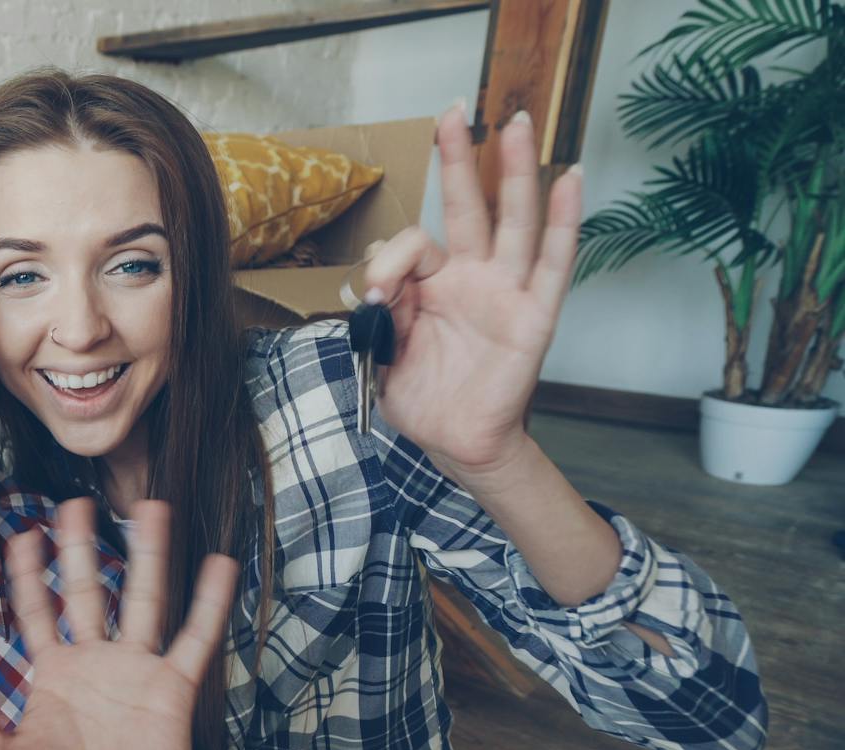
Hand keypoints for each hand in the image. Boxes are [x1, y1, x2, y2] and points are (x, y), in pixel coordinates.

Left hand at [0, 498, 238, 749]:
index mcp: (52, 677)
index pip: (36, 610)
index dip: (28, 573)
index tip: (23, 533)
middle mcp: (96, 665)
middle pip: (87, 591)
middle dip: (81, 547)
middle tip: (77, 503)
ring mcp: (136, 674)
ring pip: (142, 600)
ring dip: (149, 554)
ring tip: (152, 508)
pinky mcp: (173, 691)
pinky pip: (195, 638)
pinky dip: (210, 601)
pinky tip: (220, 562)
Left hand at [362, 104, 584, 479]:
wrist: (455, 443)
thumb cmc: (423, 397)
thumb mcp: (384, 356)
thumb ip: (380, 318)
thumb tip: (377, 284)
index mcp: (431, 286)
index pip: (414, 248)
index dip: (390, 262)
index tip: (371, 298)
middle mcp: (471, 279)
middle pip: (468, 207)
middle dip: (459, 160)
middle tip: (452, 112)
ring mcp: (505, 293)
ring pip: (513, 221)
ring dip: (514, 172)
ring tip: (513, 124)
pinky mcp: (535, 316)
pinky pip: (554, 263)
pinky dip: (563, 221)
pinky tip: (570, 178)